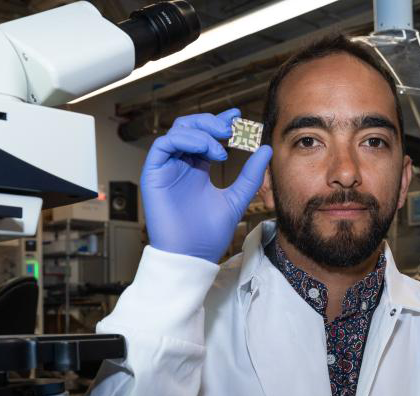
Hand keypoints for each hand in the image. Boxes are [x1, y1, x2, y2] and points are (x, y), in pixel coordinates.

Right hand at [141, 108, 271, 262]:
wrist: (192, 254)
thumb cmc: (209, 233)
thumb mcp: (237, 198)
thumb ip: (250, 175)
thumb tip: (265, 150)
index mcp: (197, 168)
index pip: (206, 136)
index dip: (219, 122)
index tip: (238, 116)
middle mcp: (181, 165)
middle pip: (190, 128)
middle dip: (211, 122)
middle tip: (231, 127)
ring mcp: (167, 168)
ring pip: (177, 132)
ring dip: (202, 131)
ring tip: (222, 145)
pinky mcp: (153, 174)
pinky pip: (163, 145)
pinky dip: (186, 140)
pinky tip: (209, 151)